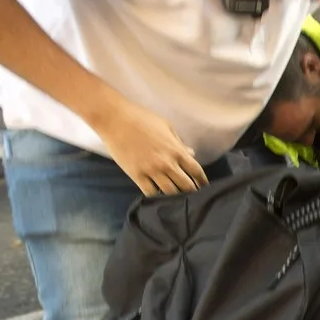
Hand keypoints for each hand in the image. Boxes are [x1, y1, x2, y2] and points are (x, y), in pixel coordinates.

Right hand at [91, 95, 207, 196]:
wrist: (114, 118)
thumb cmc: (141, 118)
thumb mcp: (166, 126)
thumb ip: (179, 143)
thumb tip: (192, 154)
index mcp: (176, 150)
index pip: (196, 171)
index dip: (202, 181)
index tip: (204, 187)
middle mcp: (166, 163)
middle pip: (186, 186)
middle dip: (192, 192)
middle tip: (194, 198)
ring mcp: (151, 171)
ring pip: (170, 193)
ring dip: (176, 198)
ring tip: (180, 202)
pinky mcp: (136, 175)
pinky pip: (150, 193)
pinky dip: (158, 198)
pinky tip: (161, 199)